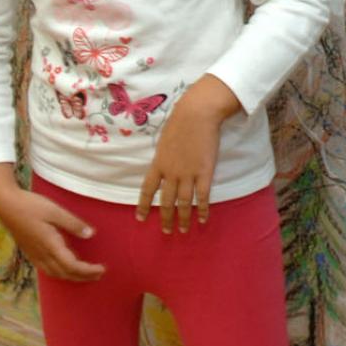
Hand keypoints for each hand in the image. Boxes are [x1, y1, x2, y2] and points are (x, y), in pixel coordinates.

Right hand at [0, 167, 102, 281]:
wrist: (6, 206)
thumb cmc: (30, 206)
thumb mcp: (55, 211)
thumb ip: (73, 224)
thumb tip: (90, 234)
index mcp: (50, 245)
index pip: (72, 266)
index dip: (88, 271)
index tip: (102, 269)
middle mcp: (42, 255)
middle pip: (65, 273)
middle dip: (83, 277)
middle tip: (99, 275)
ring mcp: (35, 255)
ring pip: (56, 273)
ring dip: (72, 276)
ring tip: (86, 274)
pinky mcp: (30, 252)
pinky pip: (47, 270)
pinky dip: (60, 272)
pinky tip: (64, 267)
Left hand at [137, 75, 240, 233]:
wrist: (197, 114)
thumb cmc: (180, 121)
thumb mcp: (164, 140)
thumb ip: (163, 156)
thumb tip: (163, 165)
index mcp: (158, 163)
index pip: (147, 189)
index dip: (143, 205)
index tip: (140, 218)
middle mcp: (171, 173)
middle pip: (166, 201)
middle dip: (165, 218)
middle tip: (166, 231)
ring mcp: (188, 174)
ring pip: (184, 203)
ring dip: (183, 219)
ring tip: (184, 230)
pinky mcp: (205, 173)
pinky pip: (203, 197)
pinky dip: (202, 210)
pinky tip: (202, 220)